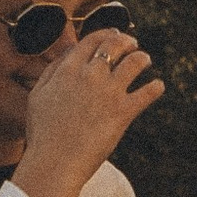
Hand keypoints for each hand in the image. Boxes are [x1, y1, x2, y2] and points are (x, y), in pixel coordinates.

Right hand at [11, 18, 165, 196]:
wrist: (54, 162)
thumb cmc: (42, 133)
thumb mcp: (38, 96)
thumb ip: (52, 71)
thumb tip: (68, 53)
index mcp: (68, 70)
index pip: (91, 40)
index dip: (106, 34)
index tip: (113, 36)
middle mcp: (90, 75)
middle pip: (115, 45)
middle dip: (127, 41)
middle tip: (133, 44)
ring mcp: (109, 92)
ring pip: (135, 62)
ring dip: (143, 58)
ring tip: (145, 60)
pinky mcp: (124, 112)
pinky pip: (148, 93)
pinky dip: (156, 87)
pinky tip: (158, 86)